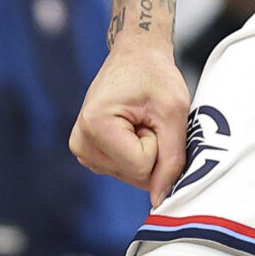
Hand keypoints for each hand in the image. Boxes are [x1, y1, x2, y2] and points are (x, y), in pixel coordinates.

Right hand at [70, 36, 189, 201]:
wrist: (135, 54)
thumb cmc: (154, 74)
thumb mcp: (173, 111)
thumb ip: (172, 159)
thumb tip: (162, 201)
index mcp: (95, 125)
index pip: (141, 167)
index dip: (158, 143)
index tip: (151, 115)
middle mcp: (81, 142)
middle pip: (135, 175)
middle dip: (152, 149)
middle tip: (147, 117)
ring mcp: (82, 150)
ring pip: (131, 175)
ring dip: (145, 151)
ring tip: (140, 120)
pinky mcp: (89, 153)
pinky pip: (125, 170)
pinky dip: (136, 153)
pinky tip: (132, 128)